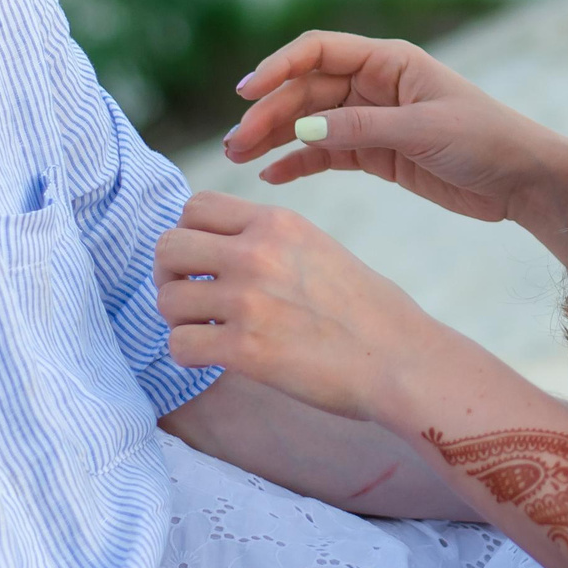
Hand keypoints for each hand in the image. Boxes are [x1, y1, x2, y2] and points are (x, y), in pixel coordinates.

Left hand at [155, 192, 442, 422]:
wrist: (401, 361)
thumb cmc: (369, 312)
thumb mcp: (319, 250)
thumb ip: (269, 242)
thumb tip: (219, 251)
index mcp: (277, 223)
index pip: (195, 206)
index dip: (189, 235)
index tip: (203, 262)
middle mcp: (257, 253)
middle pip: (168, 246)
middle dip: (169, 275)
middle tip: (191, 298)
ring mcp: (248, 300)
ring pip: (167, 298)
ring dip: (178, 319)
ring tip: (206, 332)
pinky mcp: (244, 349)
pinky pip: (178, 345)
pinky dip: (187, 355)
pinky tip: (213, 358)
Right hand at [224, 34, 567, 262]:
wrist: (522, 181)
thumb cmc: (484, 141)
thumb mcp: (422, 131)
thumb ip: (361, 129)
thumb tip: (301, 130)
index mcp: (388, 61)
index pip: (318, 51)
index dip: (278, 67)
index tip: (247, 93)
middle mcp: (375, 84)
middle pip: (306, 90)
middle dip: (268, 113)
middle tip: (235, 143)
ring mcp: (373, 119)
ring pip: (309, 123)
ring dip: (273, 137)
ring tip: (237, 158)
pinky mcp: (376, 153)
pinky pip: (325, 152)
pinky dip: (297, 161)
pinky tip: (272, 176)